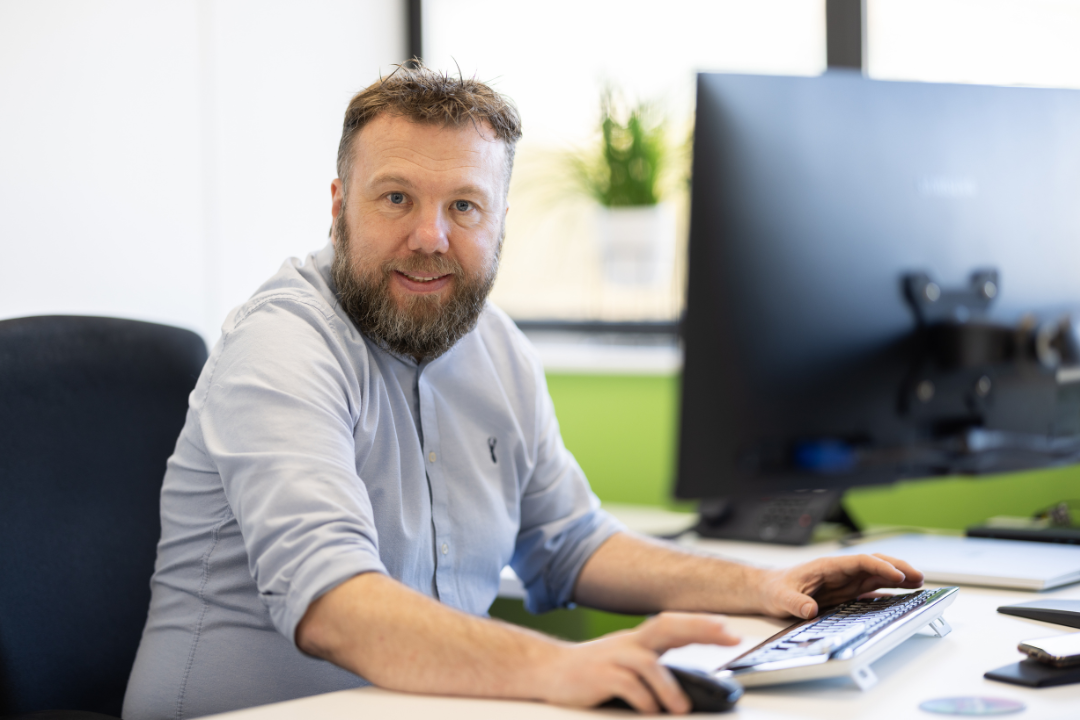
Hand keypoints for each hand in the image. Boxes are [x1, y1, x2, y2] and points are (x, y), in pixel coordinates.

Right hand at [534, 612, 739, 713]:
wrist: (548, 671)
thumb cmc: (593, 671)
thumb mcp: (628, 666)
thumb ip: (657, 671)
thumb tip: (692, 688)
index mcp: (639, 640)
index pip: (676, 624)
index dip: (705, 625)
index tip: (732, 632)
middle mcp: (629, 643)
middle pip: (668, 626)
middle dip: (701, 628)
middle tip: (728, 637)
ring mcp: (613, 657)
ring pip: (648, 663)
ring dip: (668, 687)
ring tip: (680, 708)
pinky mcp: (599, 675)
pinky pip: (626, 685)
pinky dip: (642, 700)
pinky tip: (648, 710)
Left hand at [756, 554, 923, 619]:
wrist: (769, 590)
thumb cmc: (775, 588)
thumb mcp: (780, 597)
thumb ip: (794, 602)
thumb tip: (809, 609)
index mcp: (828, 567)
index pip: (861, 562)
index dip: (881, 567)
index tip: (897, 575)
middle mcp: (841, 572)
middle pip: (875, 564)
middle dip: (898, 568)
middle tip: (919, 578)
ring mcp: (845, 582)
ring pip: (877, 575)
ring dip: (898, 578)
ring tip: (919, 584)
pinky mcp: (846, 593)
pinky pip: (872, 589)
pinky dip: (889, 591)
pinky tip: (903, 596)